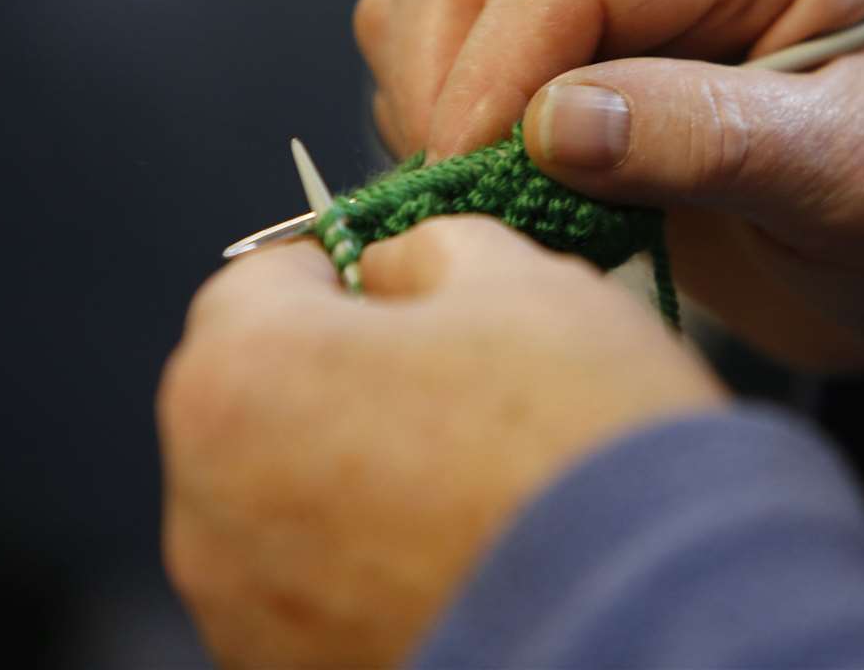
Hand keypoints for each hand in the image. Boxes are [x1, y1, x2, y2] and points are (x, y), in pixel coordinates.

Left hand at [160, 218, 724, 667]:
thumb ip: (429, 247)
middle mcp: (208, 503)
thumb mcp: (522, 279)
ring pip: (281, 499)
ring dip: (349, 476)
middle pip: (262, 395)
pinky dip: (363, 567)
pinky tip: (457, 555)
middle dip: (340, 377)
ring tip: (466, 484)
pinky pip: (309, 590)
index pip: (260, 279)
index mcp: (241, 375)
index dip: (342, 270)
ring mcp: (240, 608)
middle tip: (451, 386)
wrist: (655, 616)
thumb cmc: (580, 439)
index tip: (403, 290)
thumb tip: (396, 267)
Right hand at [354, 0, 863, 384]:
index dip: (499, 70)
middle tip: (472, 192)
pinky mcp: (576, 22)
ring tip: (509, 193)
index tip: (471, 180)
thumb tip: (549, 126)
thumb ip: (710, 138)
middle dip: (447, 67)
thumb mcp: (857, 178)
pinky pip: (447, 34)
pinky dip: (444, 110)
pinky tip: (518, 182)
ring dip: (434, 87)